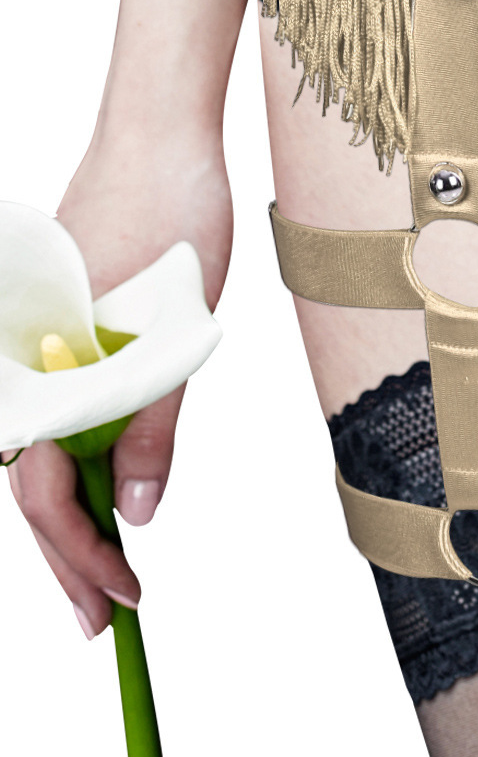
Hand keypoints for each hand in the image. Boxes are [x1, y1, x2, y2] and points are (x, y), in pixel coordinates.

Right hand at [6, 136, 230, 637]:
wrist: (164, 134)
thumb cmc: (171, 214)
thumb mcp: (175, 327)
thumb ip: (151, 421)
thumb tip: (135, 512)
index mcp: (35, 365)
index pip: (39, 490)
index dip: (79, 553)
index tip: (121, 598)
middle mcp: (22, 361)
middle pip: (30, 480)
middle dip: (67, 554)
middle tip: (103, 621)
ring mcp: (37, 343)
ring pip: (41, 448)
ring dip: (70, 511)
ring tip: (104, 573)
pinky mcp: (59, 328)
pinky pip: (58, 405)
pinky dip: (77, 454)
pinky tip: (101, 489)